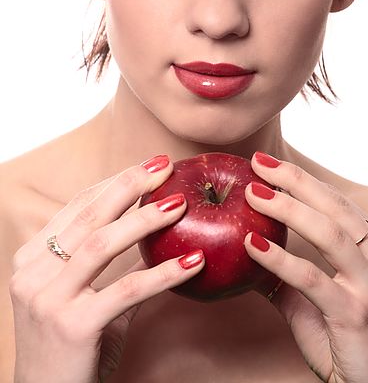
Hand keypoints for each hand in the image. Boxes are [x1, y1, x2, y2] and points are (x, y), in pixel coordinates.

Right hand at [9, 156, 204, 382]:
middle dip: (129, 185)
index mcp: (32, 258)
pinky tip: (194, 262)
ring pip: (103, 245)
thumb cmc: (70, 344)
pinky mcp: (72, 326)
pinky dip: (164, 274)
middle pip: (88, 216)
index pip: (76, 207)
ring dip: (146, 220)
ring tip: (181, 204)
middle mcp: (33, 273)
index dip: (114, 182)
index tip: (148, 166)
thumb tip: (153, 230)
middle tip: (164, 166)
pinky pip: (127, 290)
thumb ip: (108, 264)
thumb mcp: (80, 294)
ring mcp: (48, 299)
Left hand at [243, 153, 367, 382]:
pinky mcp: (356, 315)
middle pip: (337, 209)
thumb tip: (252, 252)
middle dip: (296, 181)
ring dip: (288, 209)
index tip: (270, 166)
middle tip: (259, 164)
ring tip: (253, 194)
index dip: (305, 182)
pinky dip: (280, 259)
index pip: (340, 206)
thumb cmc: (352, 343)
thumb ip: (292, 277)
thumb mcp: (324, 301)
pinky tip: (252, 244)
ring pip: (330, 234)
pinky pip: (313, 279)